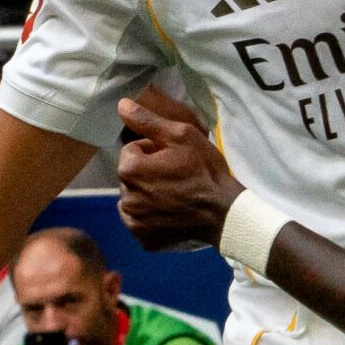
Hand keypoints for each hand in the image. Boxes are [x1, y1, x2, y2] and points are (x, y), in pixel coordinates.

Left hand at [116, 88, 241, 249]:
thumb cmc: (204, 170)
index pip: (131, 150)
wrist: (224, 212)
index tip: (173, 157)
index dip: (152, 150)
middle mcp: (125, 198)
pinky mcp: (144, 239)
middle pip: (131, 176)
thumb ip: (148, 121)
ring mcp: (134, 222)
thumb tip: (121, 104)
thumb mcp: (181, 136)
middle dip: (147, 172)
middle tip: (175, 175)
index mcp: (130, 170)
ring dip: (147, 194)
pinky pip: (140, 222)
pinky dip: (150, 217)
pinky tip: (171, 213)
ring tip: (174, 194)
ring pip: (134, 198)